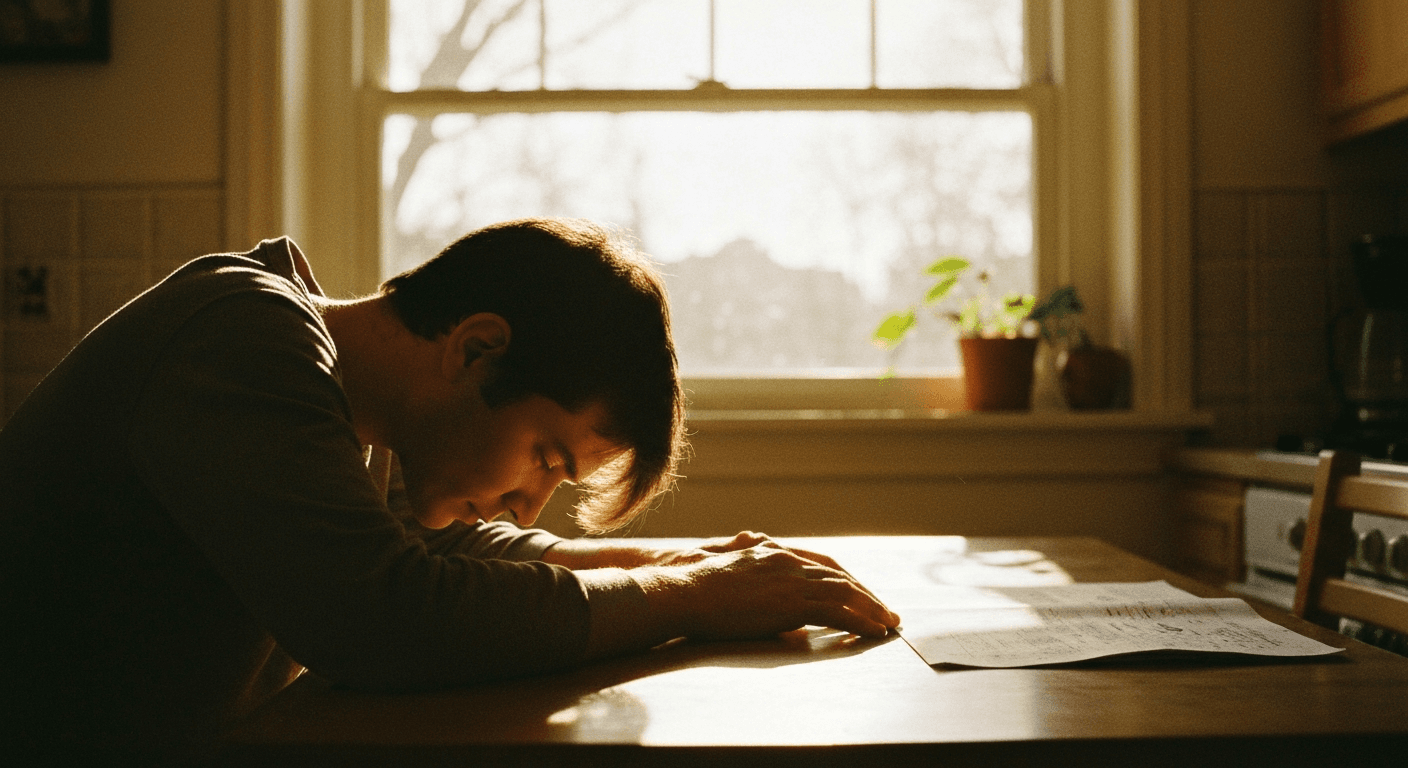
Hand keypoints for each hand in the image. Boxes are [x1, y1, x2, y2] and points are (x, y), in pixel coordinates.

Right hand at [631, 542, 901, 640]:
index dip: (845, 579)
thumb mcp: (726, 566)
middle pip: (840, 576)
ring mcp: (792, 580)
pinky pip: (839, 612)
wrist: (684, 591)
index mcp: (774, 553)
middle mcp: (788, 560)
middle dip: (866, 594)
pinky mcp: (792, 602)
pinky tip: (874, 632)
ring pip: (845, 592)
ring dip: (871, 608)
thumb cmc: (695, 585)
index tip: (861, 592)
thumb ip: (747, 562)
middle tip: (885, 611)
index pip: (822, 564)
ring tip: (888, 623)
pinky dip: (861, 621)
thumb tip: (755, 558)